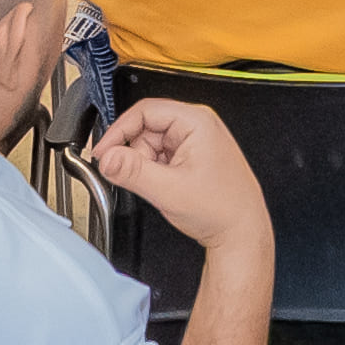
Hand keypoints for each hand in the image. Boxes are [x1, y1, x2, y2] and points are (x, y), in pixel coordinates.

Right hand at [92, 99, 271, 257]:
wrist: (241, 233)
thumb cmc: (222, 209)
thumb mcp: (168, 189)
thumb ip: (133, 171)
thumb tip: (108, 158)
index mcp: (196, 121)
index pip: (144, 111)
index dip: (118, 131)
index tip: (104, 152)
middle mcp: (198, 125)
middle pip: (146, 129)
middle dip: (135, 155)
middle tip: (134, 177)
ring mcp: (195, 141)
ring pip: (151, 145)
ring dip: (146, 166)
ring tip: (162, 187)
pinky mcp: (192, 156)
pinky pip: (161, 157)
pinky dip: (155, 172)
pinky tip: (167, 187)